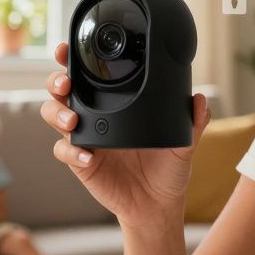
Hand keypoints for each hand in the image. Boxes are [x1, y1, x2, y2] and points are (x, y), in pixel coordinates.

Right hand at [40, 42, 211, 230]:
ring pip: (54, 117)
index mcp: (115, 105)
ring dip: (57, 113)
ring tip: (72, 120)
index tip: (67, 50)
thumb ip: (192, 122)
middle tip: (65, 83)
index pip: (89, 75)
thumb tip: (200, 100)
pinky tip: (87, 156)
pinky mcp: (81, 163)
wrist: (158, 204)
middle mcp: (96, 117)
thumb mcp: (183, 143)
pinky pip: (66, 153)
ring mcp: (86, 139)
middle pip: (61, 91)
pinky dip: (71, 152)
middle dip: (56, 81)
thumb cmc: (167, 169)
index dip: (73, 60)